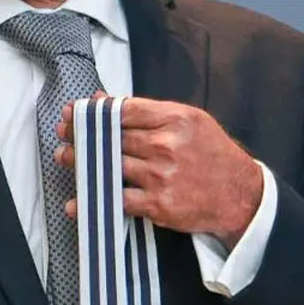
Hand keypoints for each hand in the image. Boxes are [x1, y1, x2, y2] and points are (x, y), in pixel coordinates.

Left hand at [54, 96, 262, 248]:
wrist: (240, 195)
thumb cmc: (213, 155)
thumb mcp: (190, 121)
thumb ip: (148, 111)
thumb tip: (106, 100)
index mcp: (175, 119)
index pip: (124, 110)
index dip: (93, 111)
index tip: (74, 112)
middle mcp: (167, 145)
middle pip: (112, 137)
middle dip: (82, 135)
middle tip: (63, 134)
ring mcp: (161, 176)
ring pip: (110, 166)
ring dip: (81, 163)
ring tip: (65, 158)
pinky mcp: (159, 204)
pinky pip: (117, 200)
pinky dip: (93, 201)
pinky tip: (76, 202)